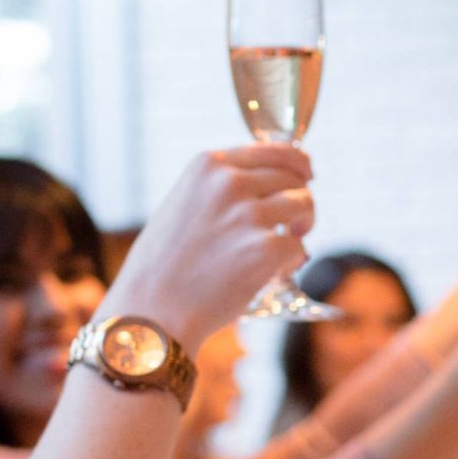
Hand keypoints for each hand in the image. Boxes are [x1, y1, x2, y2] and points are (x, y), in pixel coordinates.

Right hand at [103, 147, 313, 351]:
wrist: (152, 308)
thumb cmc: (163, 264)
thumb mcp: (183, 203)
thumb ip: (219, 188)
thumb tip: (266, 183)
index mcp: (208, 165)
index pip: (273, 149)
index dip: (297, 163)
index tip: (305, 174)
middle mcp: (229, 183)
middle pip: (292, 177)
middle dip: (299, 199)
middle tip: (296, 223)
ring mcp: (249, 215)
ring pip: (304, 205)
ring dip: (304, 224)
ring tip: (291, 241)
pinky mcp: (265, 250)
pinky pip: (299, 246)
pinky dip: (293, 260)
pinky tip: (275, 271)